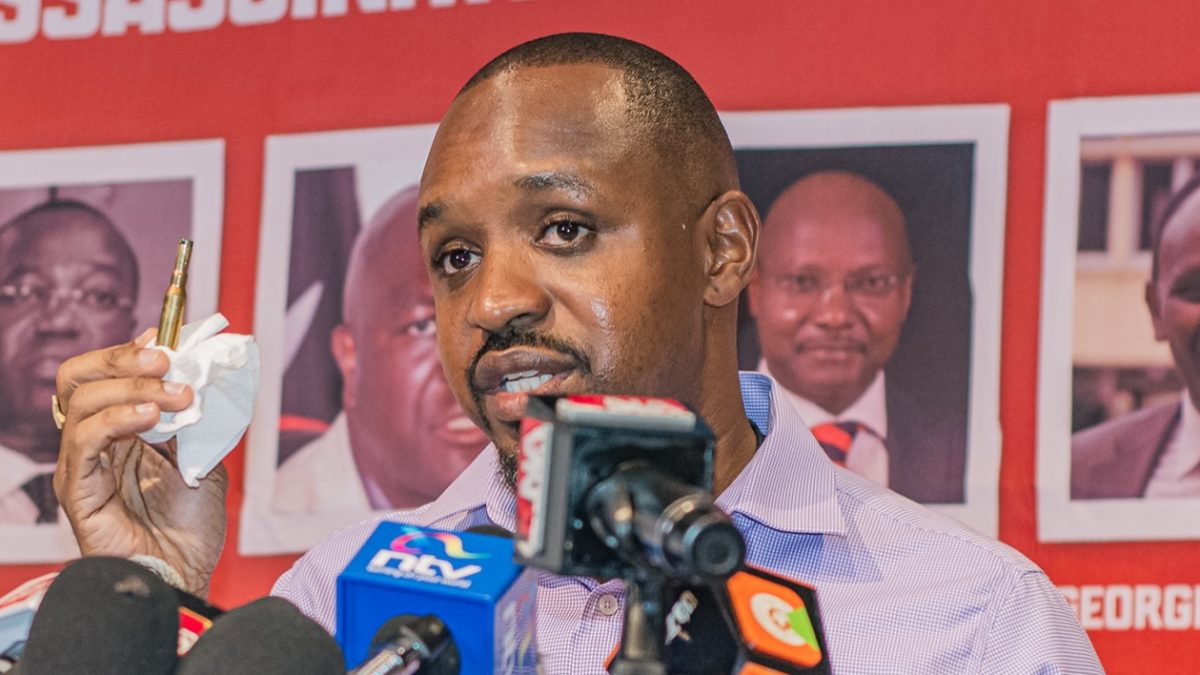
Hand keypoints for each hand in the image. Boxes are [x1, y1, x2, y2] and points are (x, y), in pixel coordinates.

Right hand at [54, 328, 227, 597]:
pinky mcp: (76, 490)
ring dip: (133, 387)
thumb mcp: (203, 453)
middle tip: (166, 358)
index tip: (169, 338)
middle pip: (78, 377)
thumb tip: (198, 367)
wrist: (188, 573)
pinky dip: (116, 418)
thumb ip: (195, 414)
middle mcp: (94, 440)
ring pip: (81, 401)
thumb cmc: (192, 523)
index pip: (104, 371)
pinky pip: (83, 441)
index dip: (131, 349)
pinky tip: (151, 417)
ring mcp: (81, 464)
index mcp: (120, 426)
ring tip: (177, 396)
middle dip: (121, 358)